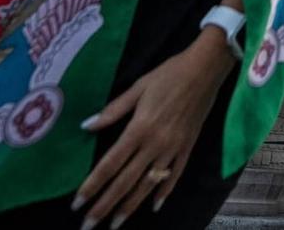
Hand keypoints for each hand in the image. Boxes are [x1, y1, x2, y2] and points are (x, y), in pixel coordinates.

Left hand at [74, 31, 233, 225]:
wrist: (206, 69)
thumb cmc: (169, 74)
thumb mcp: (138, 87)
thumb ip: (113, 110)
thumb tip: (86, 125)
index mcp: (139, 128)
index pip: (110, 164)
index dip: (92, 185)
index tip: (77, 203)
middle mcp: (155, 143)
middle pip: (126, 181)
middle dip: (105, 205)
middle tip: (89, 225)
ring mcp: (173, 148)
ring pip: (148, 184)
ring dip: (130, 206)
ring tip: (115, 224)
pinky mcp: (188, 147)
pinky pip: (174, 175)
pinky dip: (163, 193)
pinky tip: (153, 206)